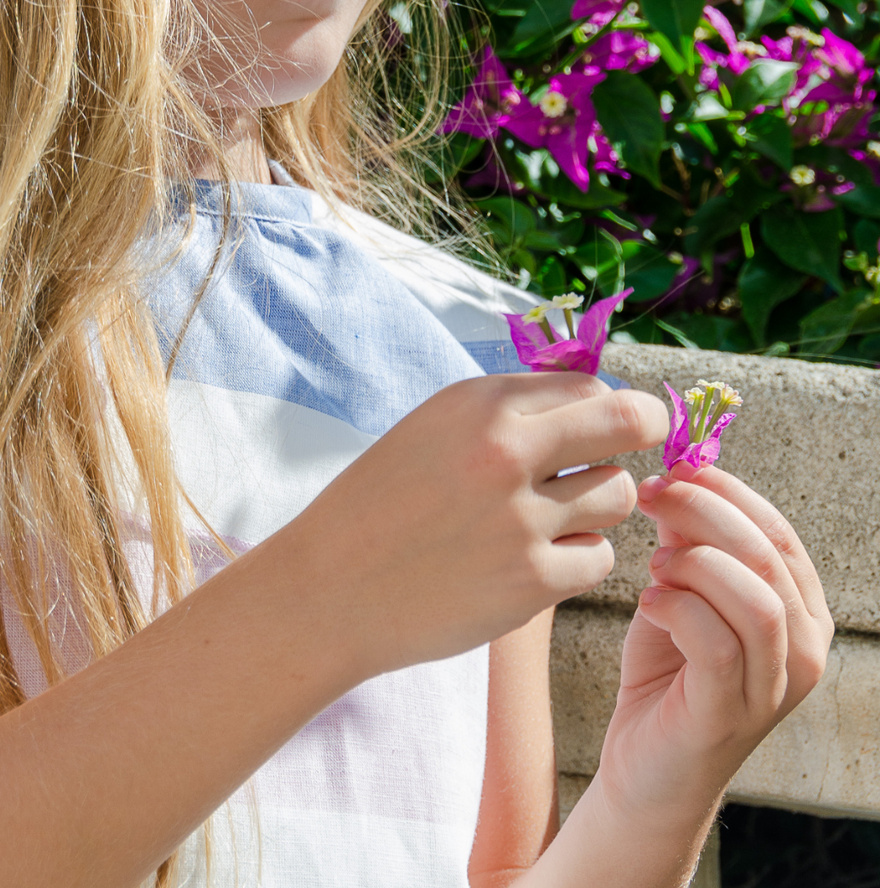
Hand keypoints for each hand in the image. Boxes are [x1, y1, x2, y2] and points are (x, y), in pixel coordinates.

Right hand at [287, 372, 667, 681]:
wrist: (330, 587)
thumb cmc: (384, 501)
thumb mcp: (436, 426)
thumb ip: (511, 410)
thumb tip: (596, 397)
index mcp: (479, 404)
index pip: (589, 385)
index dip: (606, 405)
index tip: (607, 425)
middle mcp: (505, 451)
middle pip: (628, 423)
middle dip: (642, 434)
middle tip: (633, 451)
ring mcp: (521, 520)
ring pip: (618, 495)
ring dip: (596, 506)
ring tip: (548, 518)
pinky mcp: (531, 583)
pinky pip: (598, 559)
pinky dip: (575, 561)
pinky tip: (531, 562)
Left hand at [595, 465, 832, 820]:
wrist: (644, 766)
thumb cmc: (666, 673)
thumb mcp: (680, 591)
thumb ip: (688, 543)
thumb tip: (678, 478)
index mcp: (801, 613)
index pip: (778, 532)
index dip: (726, 491)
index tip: (675, 465)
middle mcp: (804, 650)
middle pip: (767, 555)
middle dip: (703, 511)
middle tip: (652, 493)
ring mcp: (773, 687)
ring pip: (754, 597)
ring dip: (694, 563)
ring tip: (654, 566)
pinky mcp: (730, 713)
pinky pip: (717, 642)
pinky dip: (677, 607)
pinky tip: (647, 602)